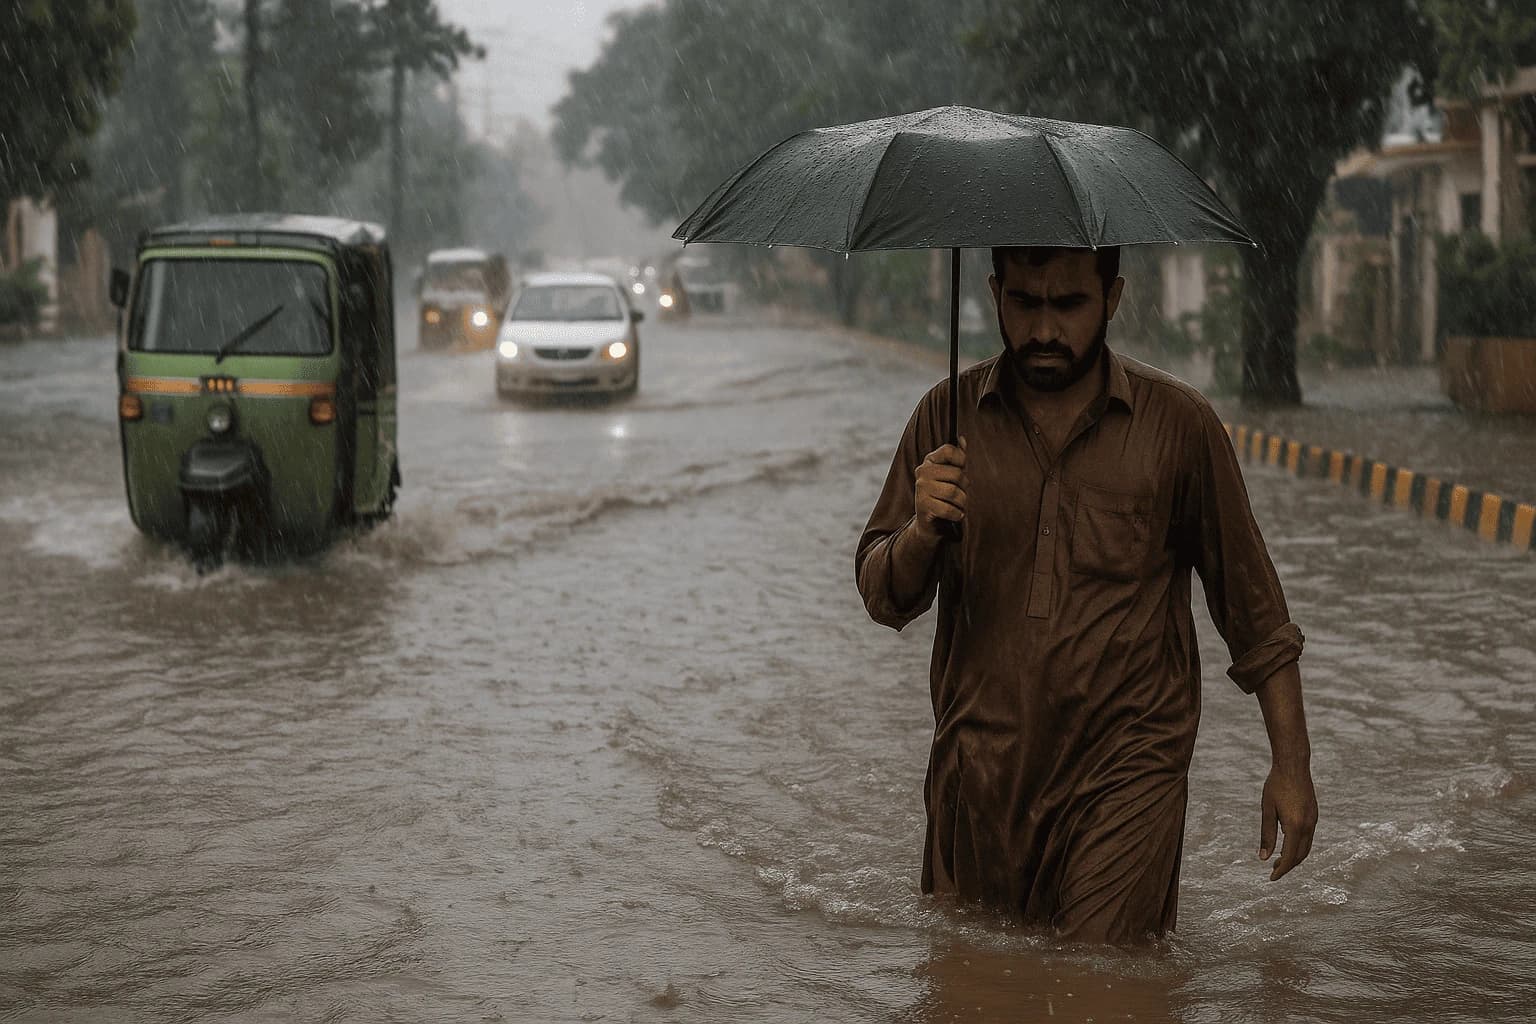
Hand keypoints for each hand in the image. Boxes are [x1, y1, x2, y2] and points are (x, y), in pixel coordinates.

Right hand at [913, 437, 966, 540]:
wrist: (929, 523)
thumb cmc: (943, 495)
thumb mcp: (950, 475)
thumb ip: (957, 457)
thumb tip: (963, 439)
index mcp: (929, 460)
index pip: (949, 450)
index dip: (962, 460)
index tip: (963, 471)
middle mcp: (923, 472)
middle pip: (956, 474)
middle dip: (965, 488)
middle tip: (962, 495)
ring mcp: (921, 488)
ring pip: (954, 493)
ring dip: (963, 503)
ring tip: (960, 506)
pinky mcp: (923, 505)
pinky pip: (948, 509)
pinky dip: (957, 514)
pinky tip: (956, 515)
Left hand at [1259, 763, 1316, 880]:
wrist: (1293, 765)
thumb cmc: (1276, 786)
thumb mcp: (1267, 810)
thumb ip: (1266, 835)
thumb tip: (1263, 858)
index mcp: (1295, 826)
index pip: (1290, 857)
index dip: (1281, 870)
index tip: (1271, 878)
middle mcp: (1308, 826)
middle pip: (1301, 855)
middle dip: (1288, 866)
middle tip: (1273, 871)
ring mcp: (1313, 820)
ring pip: (1307, 847)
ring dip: (1295, 857)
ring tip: (1279, 860)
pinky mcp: (1314, 815)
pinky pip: (1309, 837)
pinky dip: (1300, 846)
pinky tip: (1288, 844)